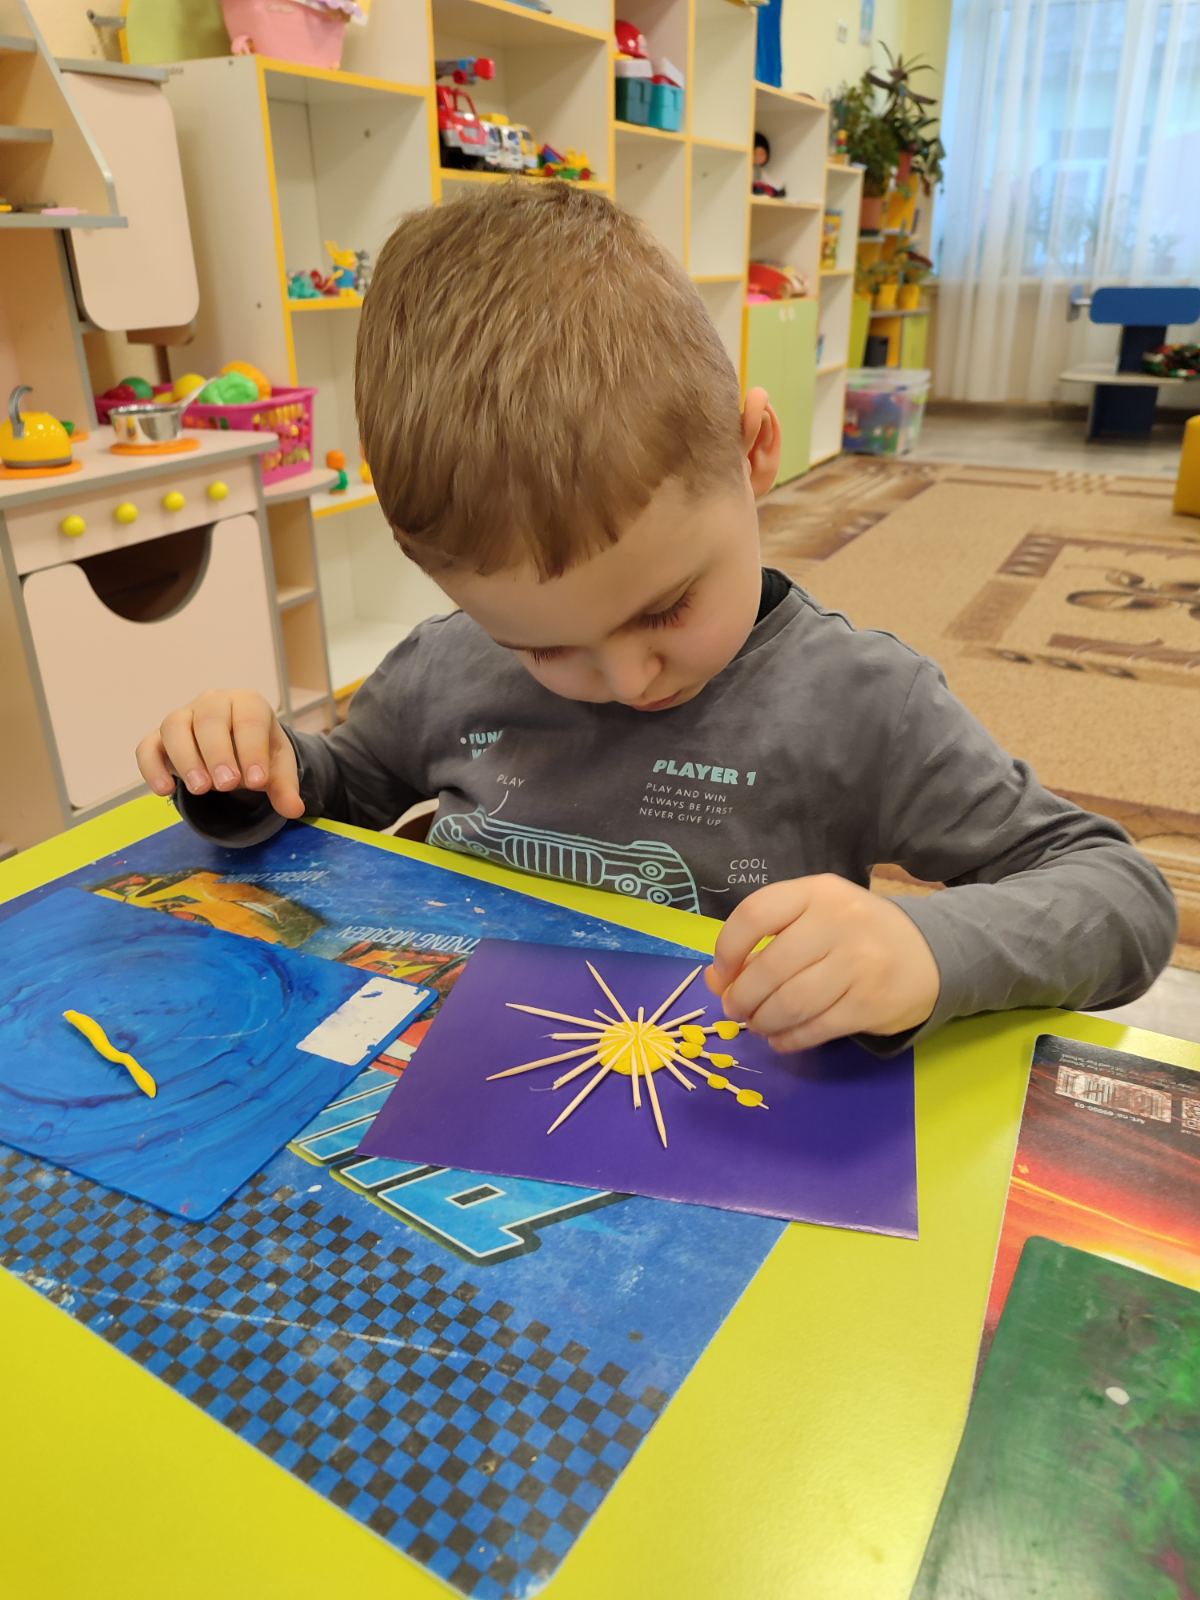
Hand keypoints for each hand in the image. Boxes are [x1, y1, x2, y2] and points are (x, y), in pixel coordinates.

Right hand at [135, 689, 303, 818]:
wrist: (235, 746)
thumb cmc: (256, 751)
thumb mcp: (277, 767)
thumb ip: (284, 786)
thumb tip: (294, 809)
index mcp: (247, 703)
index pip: (249, 720)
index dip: (252, 750)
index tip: (257, 782)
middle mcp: (212, 702)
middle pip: (209, 719)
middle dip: (218, 753)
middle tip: (226, 786)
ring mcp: (182, 717)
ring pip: (175, 726)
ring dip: (185, 759)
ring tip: (200, 789)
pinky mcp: (159, 738)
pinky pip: (148, 747)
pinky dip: (151, 767)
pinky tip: (164, 791)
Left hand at [706, 874, 939, 1050]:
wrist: (930, 954)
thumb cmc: (856, 933)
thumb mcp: (814, 918)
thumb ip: (765, 940)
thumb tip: (716, 979)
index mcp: (817, 892)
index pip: (754, 915)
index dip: (728, 950)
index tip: (722, 974)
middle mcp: (838, 922)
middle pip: (769, 968)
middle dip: (742, 998)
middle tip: (737, 1009)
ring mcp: (858, 964)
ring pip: (790, 1004)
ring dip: (763, 1022)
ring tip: (759, 1025)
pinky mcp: (870, 1003)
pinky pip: (815, 1029)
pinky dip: (789, 1040)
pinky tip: (782, 1039)